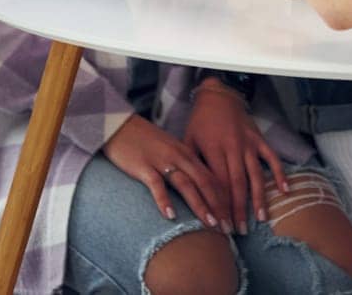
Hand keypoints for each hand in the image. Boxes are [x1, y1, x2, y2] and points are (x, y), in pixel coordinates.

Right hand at [104, 115, 228, 227]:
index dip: (225, 198)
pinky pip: (157, 185)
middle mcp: (179, 156)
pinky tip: (171, 216)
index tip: (232, 217)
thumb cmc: (145, 141)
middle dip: (219, 206)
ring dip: (200, 206)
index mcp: (187, 153)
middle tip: (228, 228)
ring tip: (210, 224)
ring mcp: (162, 161)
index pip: (212, 177)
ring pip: (186, 185)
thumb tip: (199, 188)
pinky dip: (164, 201)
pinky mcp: (144, 166)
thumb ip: (184, 165)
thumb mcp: (170, 150)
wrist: (119, 125)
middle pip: (204, 182)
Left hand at [184, 81, 289, 232]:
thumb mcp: (188, 139)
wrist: (219, 95)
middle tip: (239, 231)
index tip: (221, 225)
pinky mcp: (259, 139)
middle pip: (237, 184)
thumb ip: (190, 165)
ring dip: (258, 198)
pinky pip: (272, 158)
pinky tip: (285, 191)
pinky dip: (279, 174)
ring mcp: (248, 144)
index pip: (217, 184)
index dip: (219, 206)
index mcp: (213, 150)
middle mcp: (233, 148)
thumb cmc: (200, 121)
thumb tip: (189, 193)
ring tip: (260, 219)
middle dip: (238, 209)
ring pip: (255, 175)